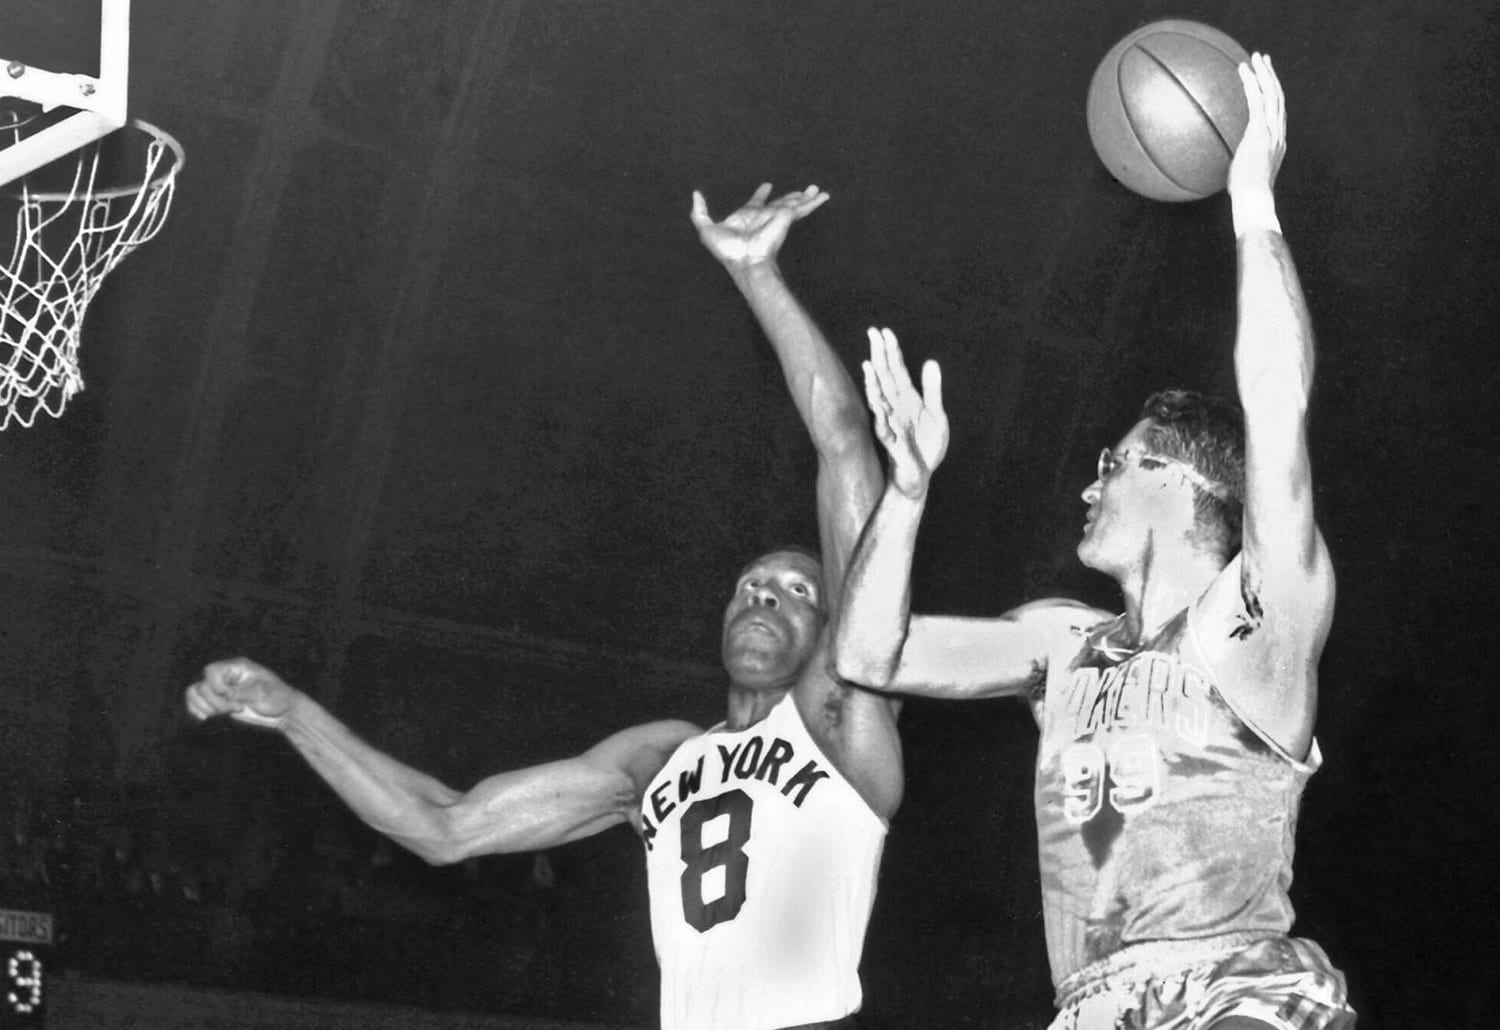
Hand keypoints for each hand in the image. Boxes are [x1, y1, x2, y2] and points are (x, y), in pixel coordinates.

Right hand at [185, 657, 299, 729]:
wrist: (283, 712)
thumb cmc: (277, 697)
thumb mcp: (262, 693)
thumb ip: (241, 692)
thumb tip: (224, 693)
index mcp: (237, 667)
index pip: (211, 670)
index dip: (214, 685)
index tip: (229, 696)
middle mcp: (227, 676)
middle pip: (202, 685)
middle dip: (214, 701)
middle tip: (235, 708)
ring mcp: (222, 689)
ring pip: (195, 693)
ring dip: (204, 706)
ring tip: (220, 714)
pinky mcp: (220, 702)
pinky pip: (197, 702)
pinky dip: (196, 709)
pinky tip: (203, 718)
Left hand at [690, 183, 828, 268]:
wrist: (745, 262)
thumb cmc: (727, 251)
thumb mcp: (706, 228)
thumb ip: (700, 212)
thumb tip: (696, 194)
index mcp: (747, 216)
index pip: (757, 202)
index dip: (762, 194)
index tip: (767, 186)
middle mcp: (764, 216)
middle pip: (781, 202)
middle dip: (791, 196)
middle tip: (803, 189)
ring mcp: (777, 216)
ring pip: (795, 202)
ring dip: (806, 196)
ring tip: (817, 189)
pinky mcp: (787, 217)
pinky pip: (802, 206)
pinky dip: (812, 202)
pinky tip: (822, 195)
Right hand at [862, 327, 947, 499]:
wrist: (918, 478)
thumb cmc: (924, 447)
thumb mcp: (935, 415)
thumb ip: (932, 389)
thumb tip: (930, 361)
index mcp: (906, 401)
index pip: (897, 371)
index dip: (892, 352)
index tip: (885, 331)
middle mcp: (895, 409)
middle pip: (885, 379)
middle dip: (880, 357)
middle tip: (872, 332)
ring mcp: (892, 426)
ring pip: (880, 401)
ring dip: (874, 383)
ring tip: (868, 364)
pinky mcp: (893, 445)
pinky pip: (885, 429)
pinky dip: (881, 416)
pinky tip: (878, 403)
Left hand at [1229, 52, 1286, 197]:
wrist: (1253, 199)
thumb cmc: (1245, 195)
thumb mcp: (1242, 175)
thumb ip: (1238, 163)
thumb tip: (1222, 165)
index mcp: (1276, 143)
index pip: (1277, 113)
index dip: (1273, 94)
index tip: (1267, 82)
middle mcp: (1278, 133)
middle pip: (1278, 97)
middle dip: (1271, 76)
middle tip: (1263, 60)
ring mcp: (1271, 131)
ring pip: (1272, 94)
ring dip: (1264, 73)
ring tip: (1256, 57)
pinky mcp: (1260, 131)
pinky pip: (1257, 101)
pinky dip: (1251, 83)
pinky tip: (1243, 70)